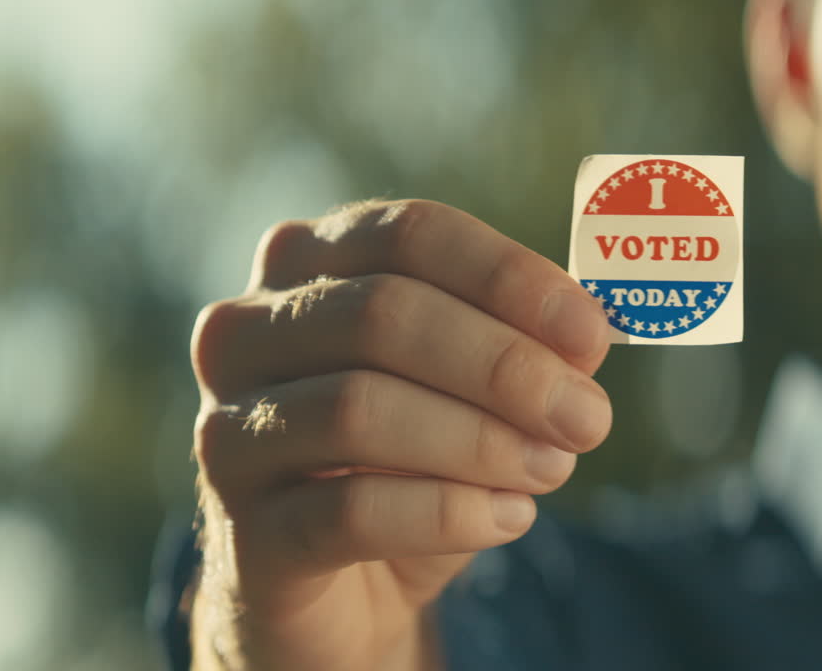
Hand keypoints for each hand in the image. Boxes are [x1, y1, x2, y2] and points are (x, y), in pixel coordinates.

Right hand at [187, 199, 611, 669]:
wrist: (345, 587)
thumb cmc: (412, 460)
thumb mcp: (470, 387)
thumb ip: (522, 344)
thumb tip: (592, 331)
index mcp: (307, 263)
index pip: (409, 233)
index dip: (508, 276)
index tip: (594, 333)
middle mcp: (246, 332)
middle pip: (383, 314)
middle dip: (505, 365)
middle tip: (588, 416)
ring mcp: (227, 430)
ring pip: (360, 409)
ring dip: (481, 441)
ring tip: (554, 468)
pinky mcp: (242, 532)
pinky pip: (350, 511)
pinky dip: (448, 513)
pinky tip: (509, 518)